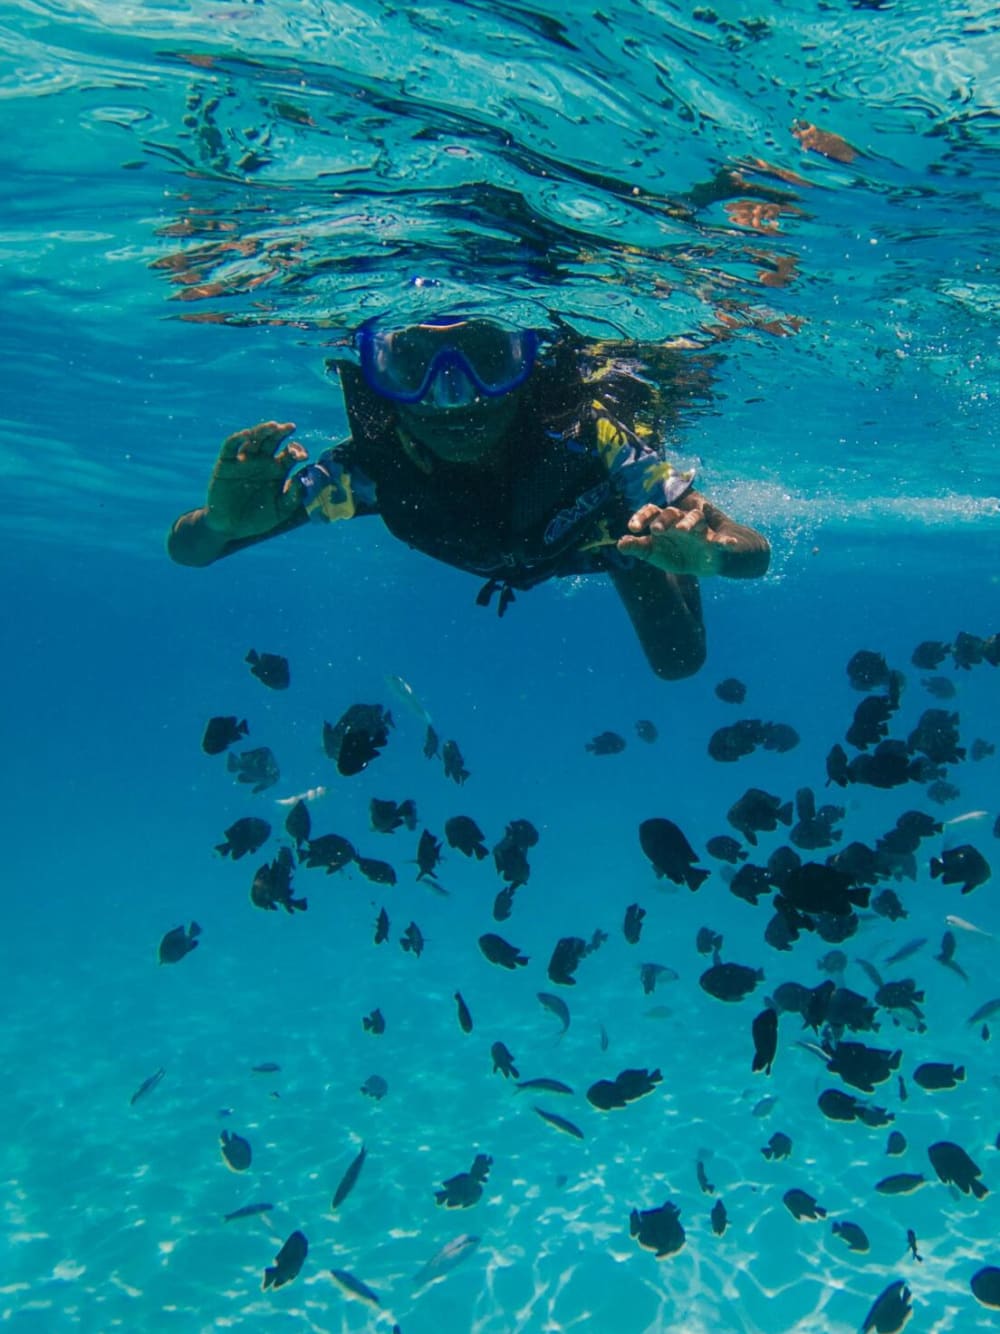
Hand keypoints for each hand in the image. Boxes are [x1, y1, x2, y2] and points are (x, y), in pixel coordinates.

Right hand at [204, 421, 307, 538]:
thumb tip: (300, 480)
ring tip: (273, 426)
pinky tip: (247, 434)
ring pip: (254, 439)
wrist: (230, 528)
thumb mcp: (281, 510)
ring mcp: (244, 461)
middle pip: (273, 441)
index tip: (302, 455)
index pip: (290, 454)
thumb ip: (293, 497)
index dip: (297, 451)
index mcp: (277, 470)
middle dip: (282, 432)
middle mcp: (262, 461)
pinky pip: (230, 446)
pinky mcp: (226, 463)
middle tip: (291, 427)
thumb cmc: (258, 519)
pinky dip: (238, 438)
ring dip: (263, 431)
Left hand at [617, 498, 735, 576]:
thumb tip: (619, 544)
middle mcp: (681, 522)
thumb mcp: (656, 553)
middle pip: (672, 513)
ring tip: (683, 529)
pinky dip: (726, 542)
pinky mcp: (716, 542)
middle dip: (664, 519)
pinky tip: (728, 545)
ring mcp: (700, 530)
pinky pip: (722, 541)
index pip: (651, 512)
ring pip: (696, 519)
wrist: (709, 560)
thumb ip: (639, 548)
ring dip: (689, 523)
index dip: (641, 518)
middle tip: (655, 529)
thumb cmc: (678, 553)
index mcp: (664, 523)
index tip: (632, 528)